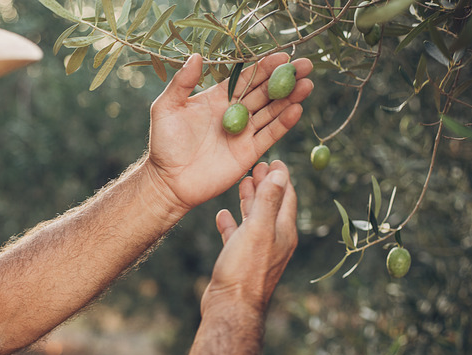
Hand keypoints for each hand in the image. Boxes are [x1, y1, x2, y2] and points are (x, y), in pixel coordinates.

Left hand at [145, 53, 312, 211]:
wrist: (169, 181)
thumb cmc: (163, 144)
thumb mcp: (166, 108)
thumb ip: (182, 83)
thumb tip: (197, 56)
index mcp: (217, 98)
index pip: (245, 78)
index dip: (265, 67)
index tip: (284, 56)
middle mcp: (234, 113)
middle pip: (265, 92)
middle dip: (286, 79)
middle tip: (307, 66)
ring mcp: (243, 133)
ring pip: (271, 112)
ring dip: (290, 98)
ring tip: (308, 85)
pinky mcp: (248, 153)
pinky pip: (269, 136)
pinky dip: (283, 124)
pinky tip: (297, 110)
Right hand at [202, 161, 297, 314]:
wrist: (231, 307)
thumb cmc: (245, 268)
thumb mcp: (258, 229)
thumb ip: (268, 200)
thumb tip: (280, 173)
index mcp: (284, 231)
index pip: (287, 197)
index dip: (281, 177)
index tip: (273, 159)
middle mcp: (275, 240)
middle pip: (272, 205)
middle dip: (265, 184)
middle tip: (256, 166)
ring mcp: (258, 251)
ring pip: (255, 219)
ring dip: (250, 200)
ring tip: (242, 183)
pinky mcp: (241, 261)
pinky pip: (238, 236)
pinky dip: (233, 223)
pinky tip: (223, 215)